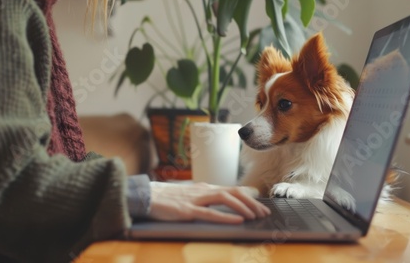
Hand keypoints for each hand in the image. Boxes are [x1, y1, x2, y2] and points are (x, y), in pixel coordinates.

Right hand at [148, 182, 270, 223]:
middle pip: (233, 192)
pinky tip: (236, 221)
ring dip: (243, 207)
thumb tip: (221, 203)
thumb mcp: (190, 196)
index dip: (249, 198)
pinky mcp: (186, 210)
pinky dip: (225, 217)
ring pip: (225, 199)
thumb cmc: (166, 199)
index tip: (261, 207)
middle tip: (264, 213)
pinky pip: (209, 213)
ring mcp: (195, 199)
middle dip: (251, 202)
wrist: (145, 197)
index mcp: (204, 188)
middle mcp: (203, 190)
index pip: (232, 190)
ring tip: (254, 216)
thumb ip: (205, 199)